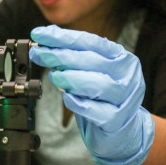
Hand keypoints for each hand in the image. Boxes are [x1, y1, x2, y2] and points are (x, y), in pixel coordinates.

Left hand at [29, 25, 154, 164]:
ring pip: (98, 84)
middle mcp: (126, 75)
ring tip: (54, 76)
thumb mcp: (88, 72)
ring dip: (71, 78)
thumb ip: (71, 56)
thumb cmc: (102, 97)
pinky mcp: (117, 120)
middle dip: (60, 55)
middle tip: (39, 54)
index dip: (62, 37)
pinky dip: (78, 103)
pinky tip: (67, 98)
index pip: (90, 41)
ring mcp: (125, 98)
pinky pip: (96, 110)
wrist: (121, 130)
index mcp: (120, 58)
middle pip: (92, 60)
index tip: (39, 34)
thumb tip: (46, 38)